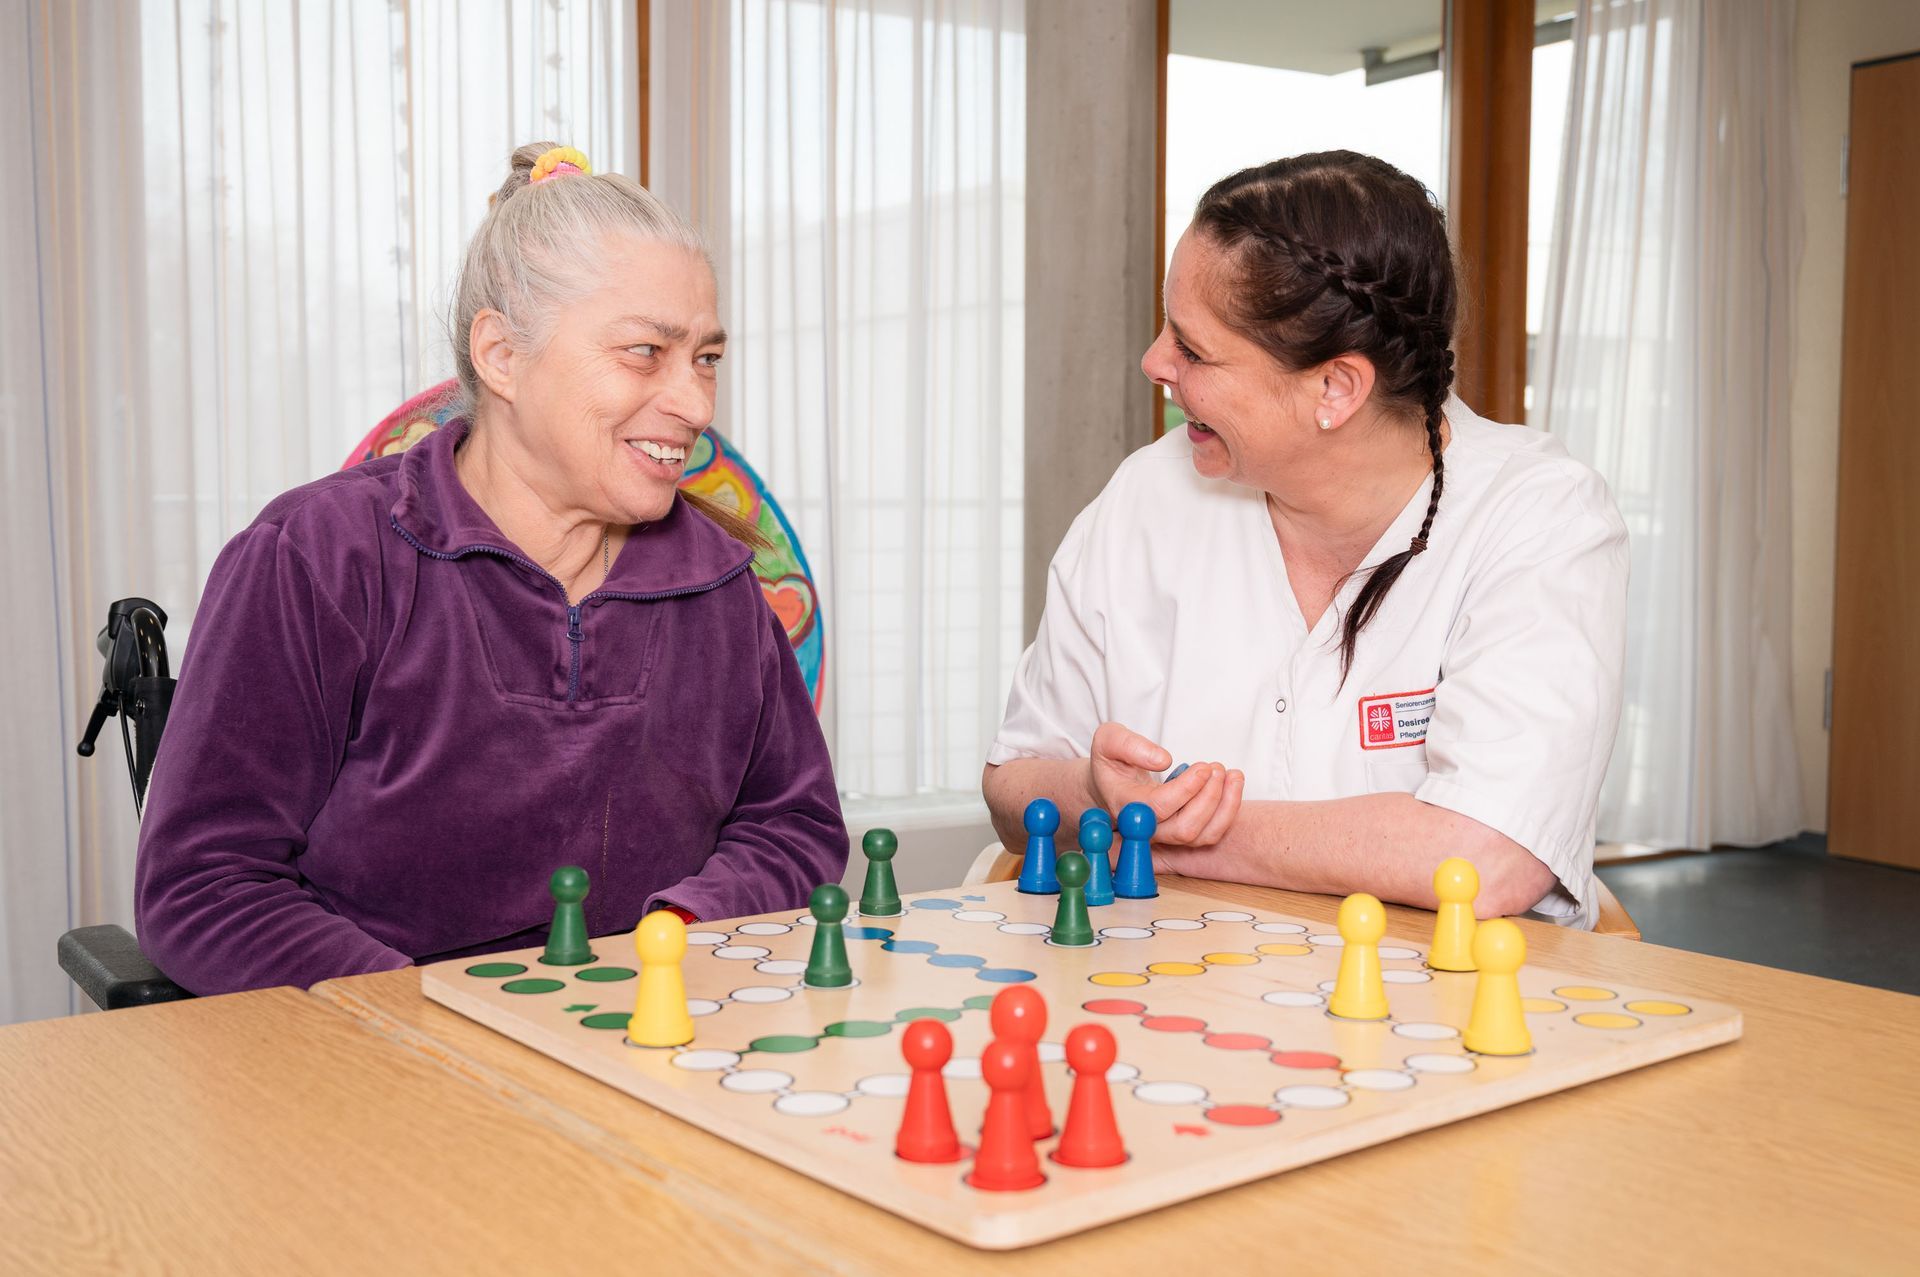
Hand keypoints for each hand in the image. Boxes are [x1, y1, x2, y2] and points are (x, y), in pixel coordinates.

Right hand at [1086, 722, 1244, 847]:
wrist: (1111, 784)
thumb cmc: (1112, 760)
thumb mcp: (1108, 740)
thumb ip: (1129, 745)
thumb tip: (1162, 761)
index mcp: (1125, 804)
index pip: (1158, 807)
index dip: (1185, 789)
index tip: (1202, 767)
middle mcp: (1145, 826)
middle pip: (1184, 830)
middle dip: (1208, 798)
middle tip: (1215, 767)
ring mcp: (1165, 834)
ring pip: (1202, 836)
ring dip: (1224, 806)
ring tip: (1229, 773)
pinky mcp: (1182, 832)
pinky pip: (1211, 834)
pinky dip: (1227, 811)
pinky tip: (1231, 782)